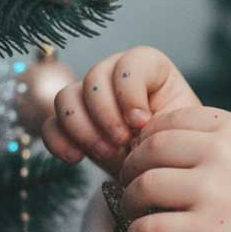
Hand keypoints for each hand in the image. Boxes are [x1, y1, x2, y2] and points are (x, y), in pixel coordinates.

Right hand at [41, 46, 201, 179]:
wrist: (162, 169)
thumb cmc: (177, 143)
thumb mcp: (180, 128)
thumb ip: (163, 119)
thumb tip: (137, 125)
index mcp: (150, 68)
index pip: (130, 63)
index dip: (130, 92)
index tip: (142, 122)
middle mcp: (115, 75)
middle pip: (94, 78)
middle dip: (106, 114)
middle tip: (122, 142)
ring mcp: (89, 97)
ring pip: (66, 97)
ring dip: (84, 129)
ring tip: (107, 153)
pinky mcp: (71, 123)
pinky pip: (50, 124)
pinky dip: (59, 141)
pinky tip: (76, 158)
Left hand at [116, 105, 230, 231]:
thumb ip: (220, 145)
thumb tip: (159, 147)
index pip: (172, 120)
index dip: (149, 139)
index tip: (146, 156)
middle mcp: (222, 153)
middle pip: (150, 150)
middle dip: (132, 169)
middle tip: (131, 186)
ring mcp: (212, 192)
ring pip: (143, 187)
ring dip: (131, 203)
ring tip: (139, 214)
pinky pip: (146, 229)